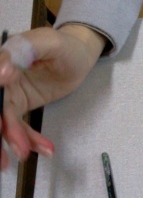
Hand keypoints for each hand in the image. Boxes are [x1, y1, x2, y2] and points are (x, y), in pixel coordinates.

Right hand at [0, 24, 104, 167]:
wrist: (79, 55)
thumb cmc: (65, 45)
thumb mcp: (49, 42)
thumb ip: (26, 49)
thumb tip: (2, 71)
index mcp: (2, 60)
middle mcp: (0, 80)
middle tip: (2, 155)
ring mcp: (9, 94)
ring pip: (4, 122)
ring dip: (13, 140)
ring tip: (25, 154)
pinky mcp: (20, 105)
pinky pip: (20, 126)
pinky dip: (30, 139)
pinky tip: (44, 148)